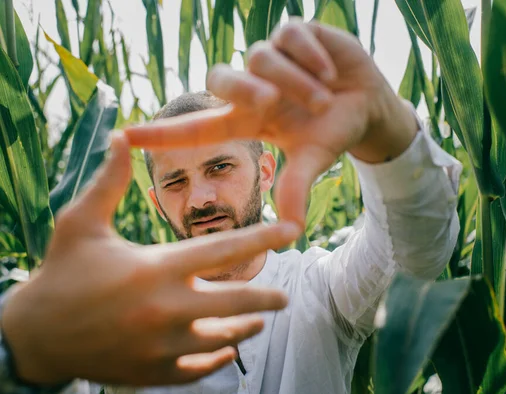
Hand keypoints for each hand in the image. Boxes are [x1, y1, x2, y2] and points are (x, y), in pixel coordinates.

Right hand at [0, 133, 299, 385]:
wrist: (34, 335)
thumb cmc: (60, 273)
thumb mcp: (80, 222)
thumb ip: (108, 182)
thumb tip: (120, 137)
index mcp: (155, 268)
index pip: (223, 249)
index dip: (262, 238)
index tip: (292, 232)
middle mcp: (165, 309)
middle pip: (236, 302)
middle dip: (266, 299)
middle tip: (285, 296)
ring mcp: (161, 345)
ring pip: (221, 339)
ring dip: (246, 329)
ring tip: (260, 320)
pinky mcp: (152, 372)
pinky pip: (198, 369)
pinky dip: (216, 360)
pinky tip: (228, 349)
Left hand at [124, 21, 417, 224]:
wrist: (367, 106)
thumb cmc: (333, 132)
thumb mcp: (314, 160)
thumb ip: (296, 188)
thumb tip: (290, 235)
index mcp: (248, 120)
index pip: (196, 127)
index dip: (162, 133)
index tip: (125, 135)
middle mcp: (251, 88)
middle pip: (221, 78)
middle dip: (244, 90)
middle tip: (272, 102)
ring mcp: (271, 58)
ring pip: (261, 59)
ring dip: (297, 82)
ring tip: (326, 97)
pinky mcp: (294, 34)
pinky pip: (290, 36)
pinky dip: (311, 56)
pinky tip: (330, 72)